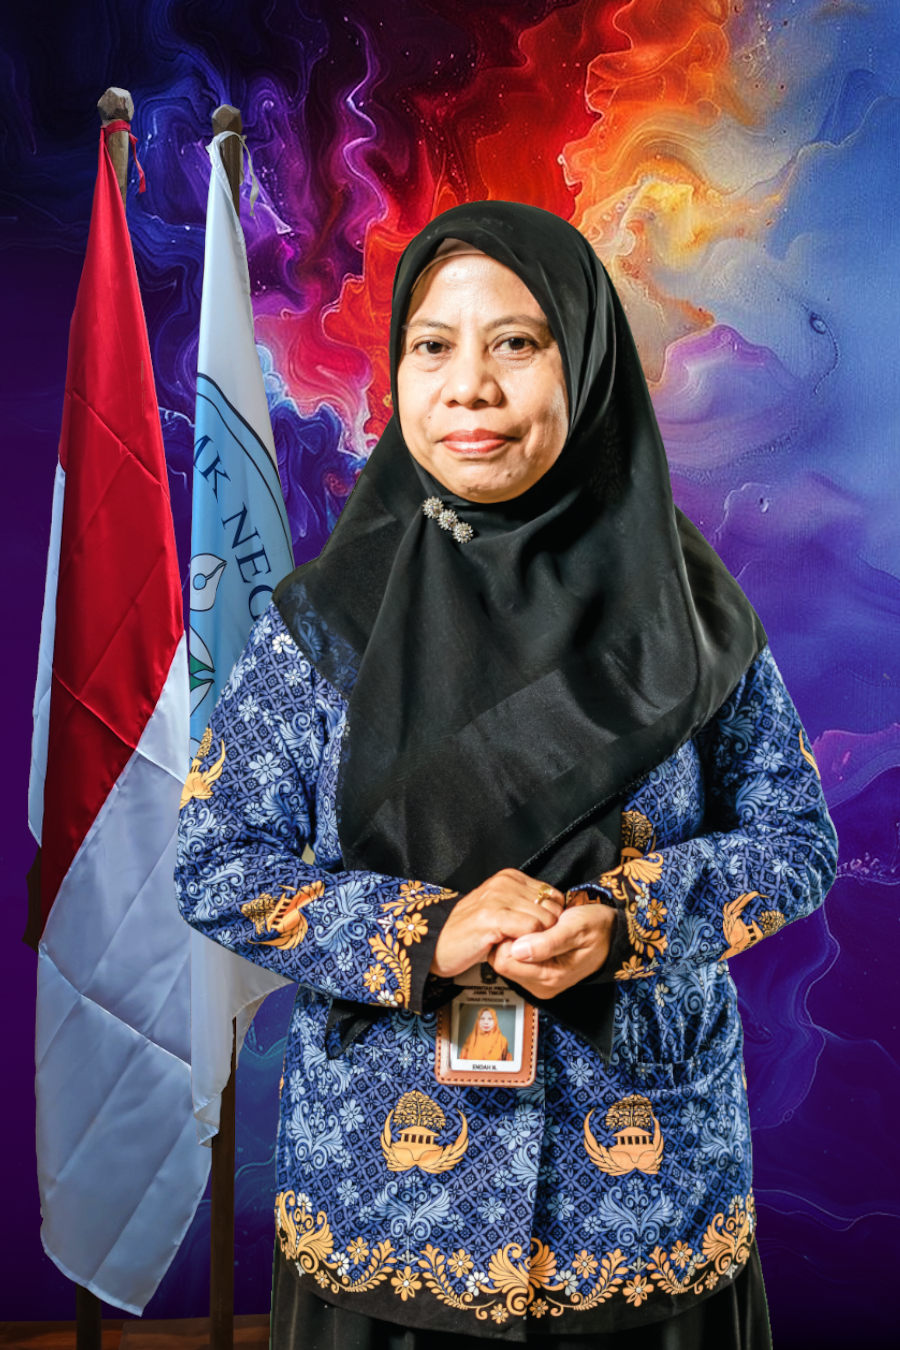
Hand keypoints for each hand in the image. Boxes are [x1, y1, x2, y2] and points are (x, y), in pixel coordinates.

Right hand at [430, 869, 563, 978]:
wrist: (436, 944)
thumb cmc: (469, 932)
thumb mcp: (499, 908)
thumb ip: (524, 905)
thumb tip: (556, 912)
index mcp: (509, 877)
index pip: (553, 895)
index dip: (551, 919)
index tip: (537, 933)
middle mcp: (504, 883)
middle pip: (552, 908)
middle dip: (546, 931)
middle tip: (528, 943)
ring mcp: (498, 898)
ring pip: (544, 920)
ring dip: (537, 940)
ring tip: (518, 946)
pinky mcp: (492, 916)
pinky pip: (530, 930)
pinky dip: (528, 944)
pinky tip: (512, 948)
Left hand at [491, 904, 614, 998]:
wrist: (612, 933)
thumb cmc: (597, 927)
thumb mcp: (576, 928)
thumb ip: (547, 942)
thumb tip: (518, 950)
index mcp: (550, 977)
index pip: (505, 961)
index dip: (507, 937)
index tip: (521, 920)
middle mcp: (542, 985)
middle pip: (502, 962)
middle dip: (509, 939)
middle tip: (527, 921)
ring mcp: (539, 981)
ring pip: (506, 959)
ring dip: (514, 940)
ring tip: (533, 926)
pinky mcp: (537, 974)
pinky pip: (514, 959)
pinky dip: (519, 943)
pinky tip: (533, 932)